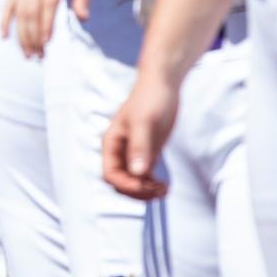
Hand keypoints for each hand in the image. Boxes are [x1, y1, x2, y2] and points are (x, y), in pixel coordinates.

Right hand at [2, 0, 94, 57]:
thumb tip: (83, 19)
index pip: (47, 3)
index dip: (45, 23)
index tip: (46, 43)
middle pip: (30, 10)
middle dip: (31, 35)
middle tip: (37, 56)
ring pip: (18, 9)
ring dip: (20, 32)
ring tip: (27, 52)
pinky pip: (9, 1)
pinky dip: (5, 18)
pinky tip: (3, 35)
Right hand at [102, 72, 178, 199]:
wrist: (163, 85)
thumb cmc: (149, 98)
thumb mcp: (144, 122)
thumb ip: (140, 147)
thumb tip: (137, 173)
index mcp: (111, 143)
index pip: (110, 173)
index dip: (125, 184)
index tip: (144, 185)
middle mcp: (120, 151)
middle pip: (121, 182)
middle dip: (137, 191)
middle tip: (158, 190)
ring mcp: (134, 153)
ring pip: (134, 182)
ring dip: (147, 191)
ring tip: (165, 190)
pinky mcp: (148, 153)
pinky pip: (145, 176)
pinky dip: (153, 185)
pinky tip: (166, 186)